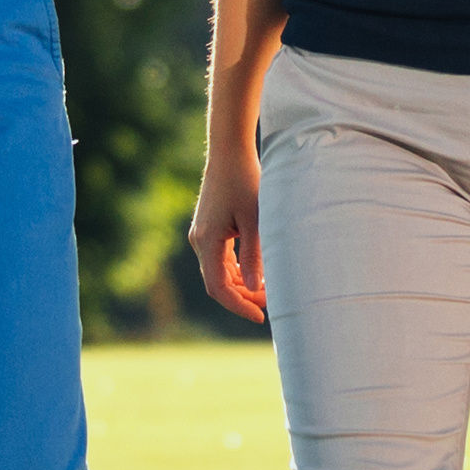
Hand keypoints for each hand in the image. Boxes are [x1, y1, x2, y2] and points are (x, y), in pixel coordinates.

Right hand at [188, 142, 267, 322]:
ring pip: (218, 273)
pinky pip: (219, 260)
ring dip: (240, 285)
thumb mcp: (255, 219)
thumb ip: (254, 255)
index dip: (239, 305)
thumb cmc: (245, 181)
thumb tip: (255, 287)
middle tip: (270, 303)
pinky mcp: (208, 230)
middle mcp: (199, 241)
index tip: (260, 316)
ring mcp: (202, 236)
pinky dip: (236, 271)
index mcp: (207, 241)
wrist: (229, 152)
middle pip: (217, 283)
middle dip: (242, 297)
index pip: (218, 287)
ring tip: (266, 291)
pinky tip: (255, 273)